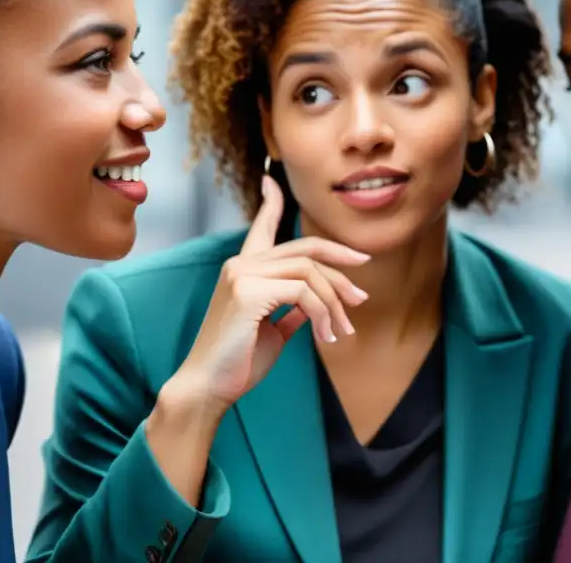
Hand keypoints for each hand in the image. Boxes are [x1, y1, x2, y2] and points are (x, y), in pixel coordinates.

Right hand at [167, 175, 368, 418]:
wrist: (209, 388)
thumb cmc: (239, 362)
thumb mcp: (273, 329)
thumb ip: (293, 308)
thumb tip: (320, 302)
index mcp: (243, 269)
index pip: (261, 225)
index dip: (271, 202)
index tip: (270, 181)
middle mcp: (241, 264)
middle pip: (306, 249)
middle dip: (341, 264)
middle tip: (361, 295)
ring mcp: (243, 274)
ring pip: (311, 272)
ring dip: (336, 302)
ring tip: (342, 332)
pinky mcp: (249, 291)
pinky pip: (305, 293)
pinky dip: (324, 314)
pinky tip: (326, 337)